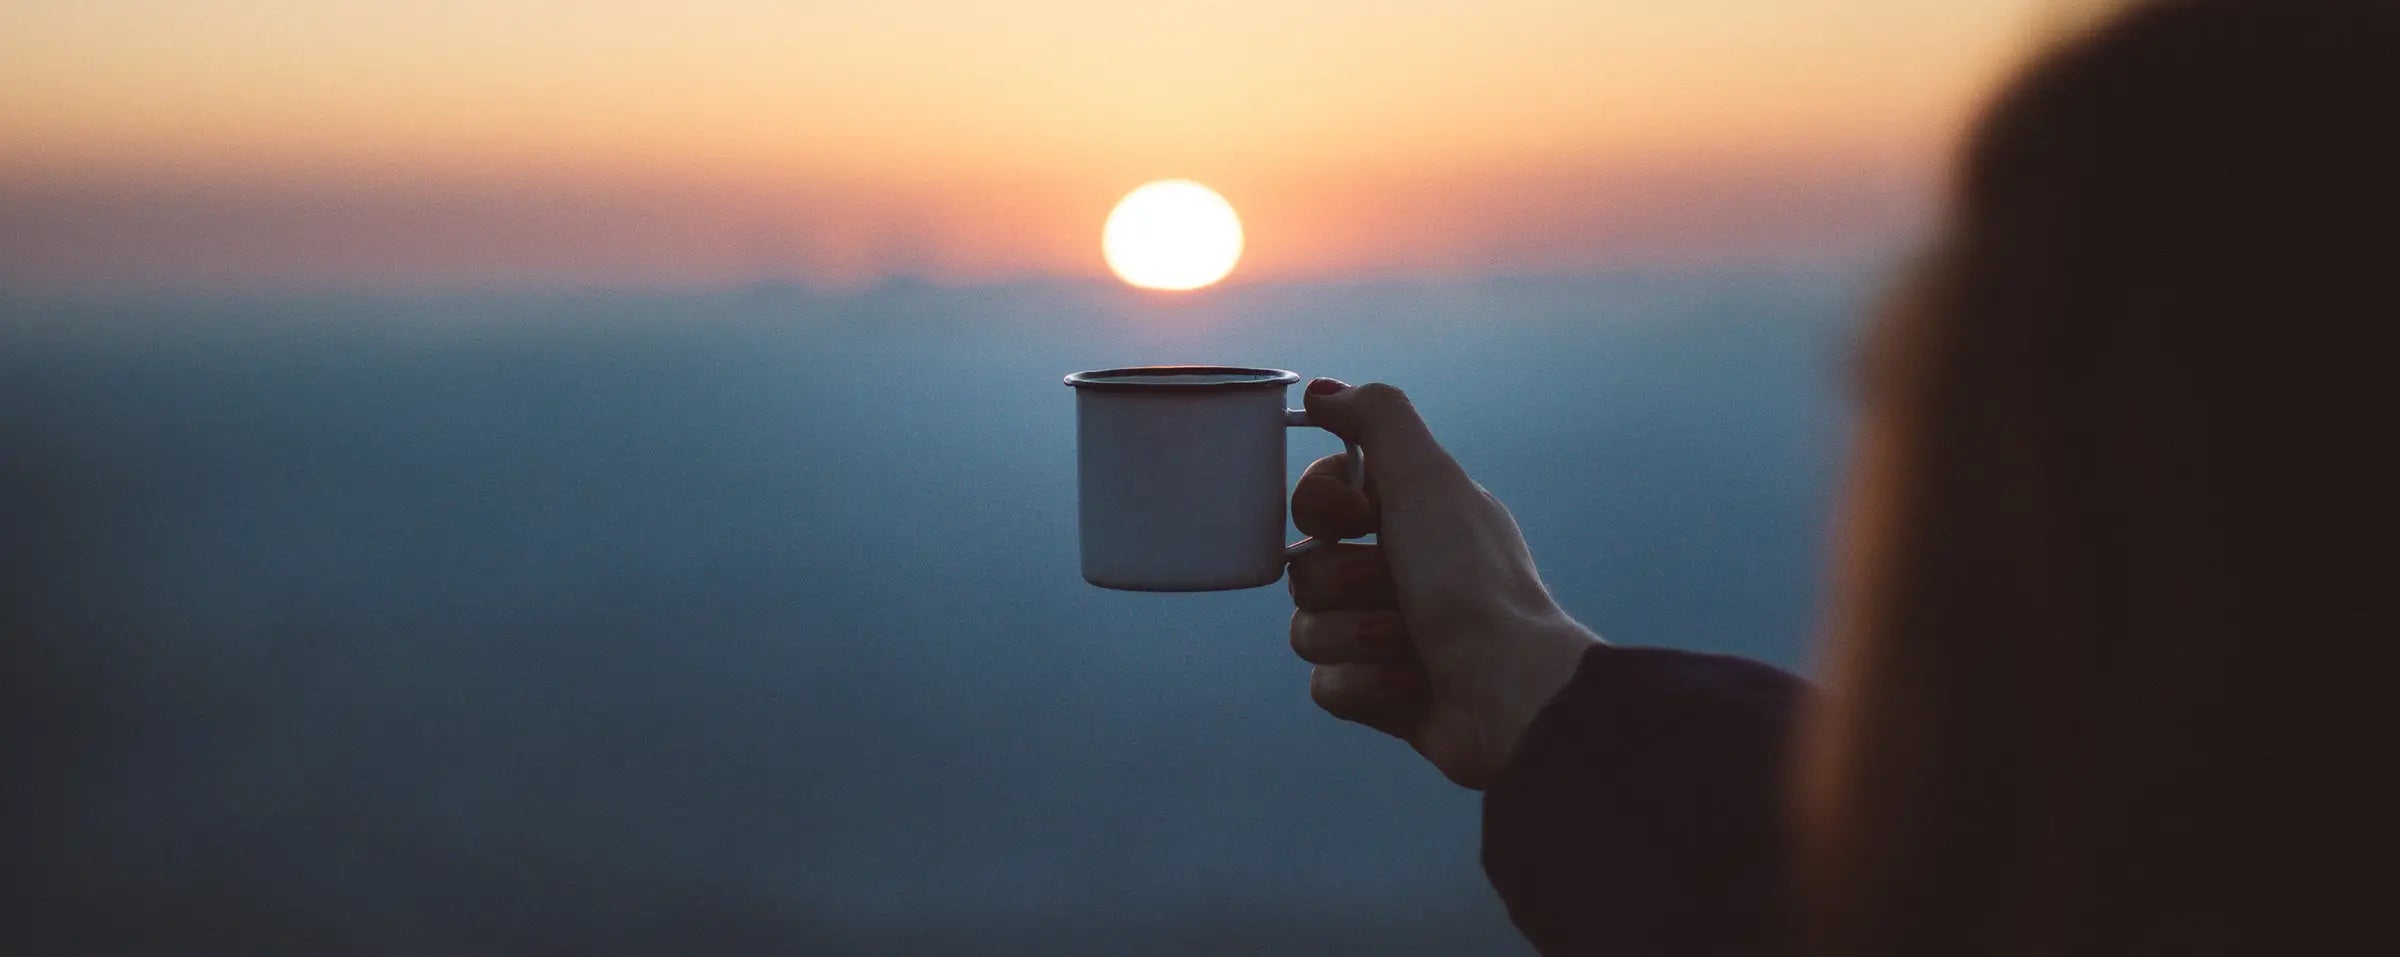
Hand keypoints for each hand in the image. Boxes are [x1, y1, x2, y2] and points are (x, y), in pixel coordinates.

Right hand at [1288, 379, 1598, 789]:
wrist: (1508, 689)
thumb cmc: (1472, 580)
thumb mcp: (1428, 476)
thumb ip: (1376, 417)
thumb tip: (1321, 392)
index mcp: (1411, 514)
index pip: (1317, 496)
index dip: (1321, 505)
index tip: (1356, 515)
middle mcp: (1398, 569)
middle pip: (1306, 566)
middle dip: (1345, 582)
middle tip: (1398, 589)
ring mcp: (1385, 634)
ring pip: (1308, 628)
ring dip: (1357, 635)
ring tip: (1410, 645)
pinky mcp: (1379, 693)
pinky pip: (1326, 684)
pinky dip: (1366, 685)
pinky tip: (1411, 685)